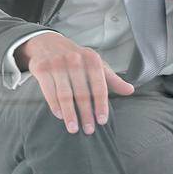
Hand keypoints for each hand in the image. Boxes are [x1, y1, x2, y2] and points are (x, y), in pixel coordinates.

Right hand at [17, 32, 133, 133]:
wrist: (47, 43)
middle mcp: (75, 60)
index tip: (102, 121)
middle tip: (89, 130)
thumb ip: (113, 79)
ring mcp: (57, 64)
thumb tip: (131, 91)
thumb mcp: (96, 64)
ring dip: (70, 114)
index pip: (99, 86)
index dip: (101, 105)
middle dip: (86, 114)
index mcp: (92, 60)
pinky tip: (60, 116)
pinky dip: (55, 105)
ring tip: (73, 129)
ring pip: (65, 94)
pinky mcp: (41, 68)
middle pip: (82, 93)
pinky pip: (48, 91)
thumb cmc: (77, 58)